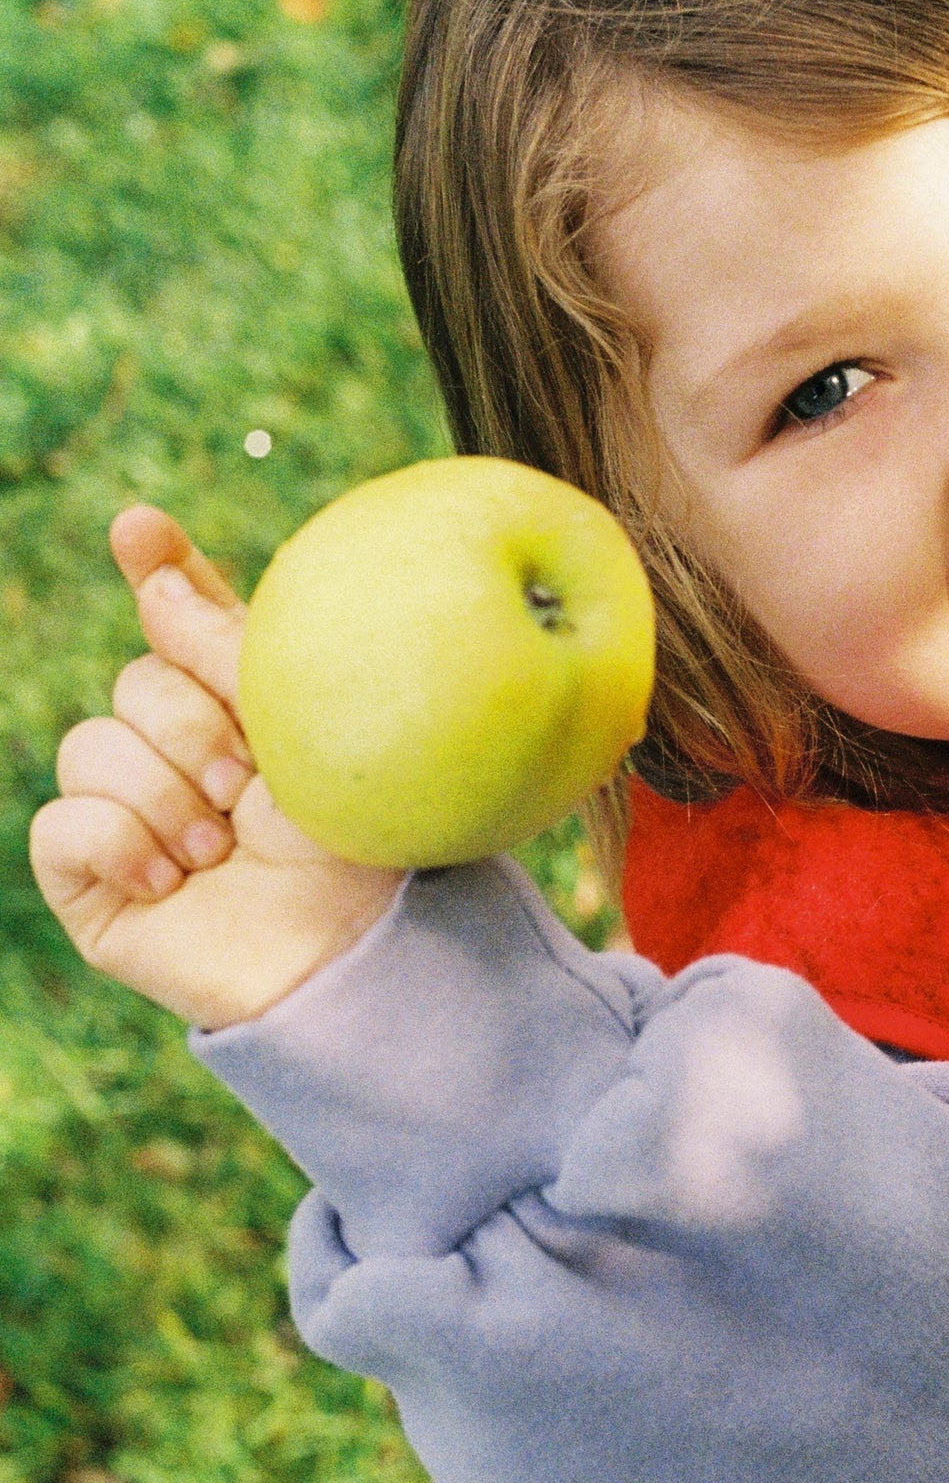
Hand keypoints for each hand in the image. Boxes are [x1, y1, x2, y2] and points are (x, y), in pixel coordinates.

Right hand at [29, 507, 402, 1032]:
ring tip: (222, 848)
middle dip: (192, 727)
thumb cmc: (352, 852)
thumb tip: (154, 575)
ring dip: (165, 796)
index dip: (159, 570)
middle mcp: (175, 750)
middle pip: (135, 681)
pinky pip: (62, 822)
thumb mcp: (311, 734)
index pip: (183, 621)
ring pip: (89, 748)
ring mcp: (126, 811)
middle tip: (248, 788)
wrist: (349, 955)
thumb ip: (235, 652)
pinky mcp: (89, 877)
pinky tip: (171, 878)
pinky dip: (120, 843)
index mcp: (238, 707)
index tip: (140, 527)